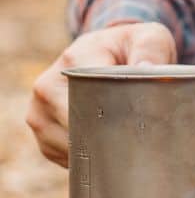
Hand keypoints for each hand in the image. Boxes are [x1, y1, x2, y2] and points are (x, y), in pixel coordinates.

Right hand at [26, 22, 176, 166]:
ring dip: (99, 152)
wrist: (108, 52)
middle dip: (110, 140)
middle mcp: (47, 86)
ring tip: (124, 141)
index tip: (140, 128)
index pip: (89, 101)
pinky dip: (89, 158)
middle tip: (139, 143)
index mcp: (73, 61)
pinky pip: (66, 158)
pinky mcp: (42, 132)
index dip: (116, 120)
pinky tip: (107, 146)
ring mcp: (39, 112)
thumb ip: (151, 50)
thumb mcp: (149, 38)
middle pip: (79, 131)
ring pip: (71, 149)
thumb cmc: (131, 48)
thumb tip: (145, 69)